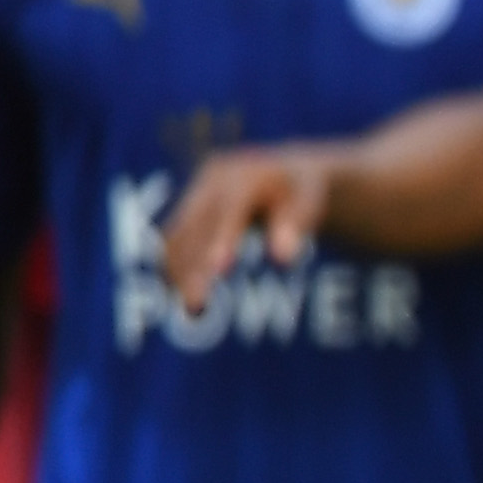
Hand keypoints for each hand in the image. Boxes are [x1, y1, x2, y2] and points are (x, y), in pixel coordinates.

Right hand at [166, 146, 340, 310]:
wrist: (283, 170)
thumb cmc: (301, 190)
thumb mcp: (309, 200)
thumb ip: (296, 224)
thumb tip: (283, 259)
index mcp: (243, 177)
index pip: (230, 212)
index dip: (222, 240)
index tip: (219, 271)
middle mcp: (212, 184)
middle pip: (197, 229)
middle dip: (193, 268)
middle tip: (195, 306)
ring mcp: (195, 196)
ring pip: (179, 238)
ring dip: (178, 272)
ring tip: (194, 311)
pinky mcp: (187, 212)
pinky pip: (174, 242)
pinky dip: (175, 267)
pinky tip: (180, 295)